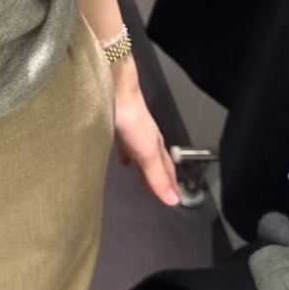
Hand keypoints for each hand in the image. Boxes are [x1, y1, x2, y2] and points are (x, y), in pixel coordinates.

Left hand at [109, 59, 180, 206]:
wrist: (114, 90)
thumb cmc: (132, 120)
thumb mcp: (146, 154)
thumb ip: (156, 176)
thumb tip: (173, 199)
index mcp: (155, 145)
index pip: (167, 168)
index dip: (171, 183)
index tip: (174, 197)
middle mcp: (145, 137)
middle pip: (154, 160)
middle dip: (158, 175)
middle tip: (159, 190)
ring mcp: (130, 130)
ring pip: (139, 152)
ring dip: (141, 165)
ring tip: (139, 176)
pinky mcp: (115, 124)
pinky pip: (122, 143)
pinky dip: (124, 153)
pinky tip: (119, 156)